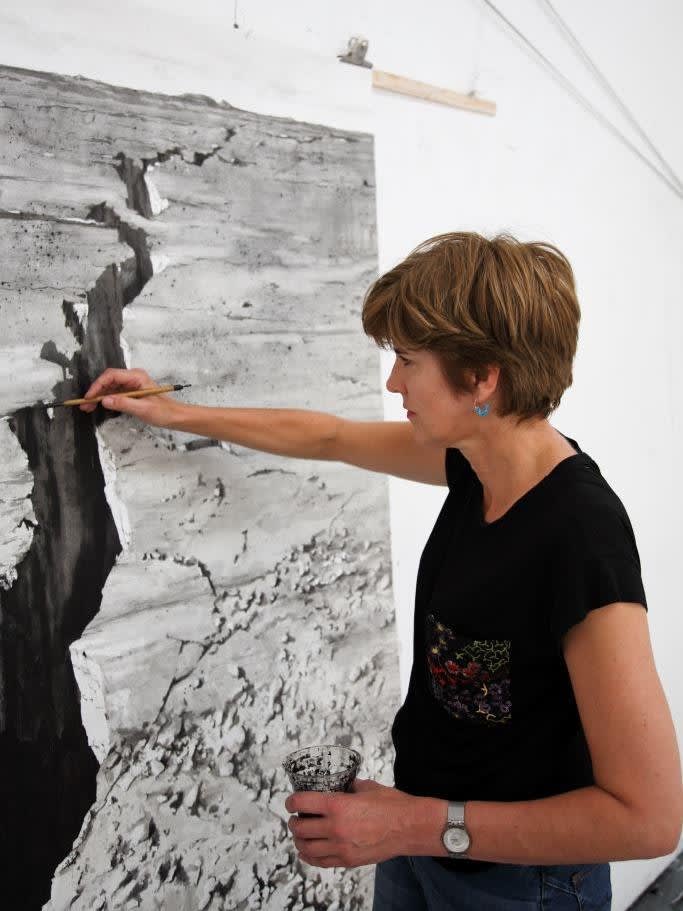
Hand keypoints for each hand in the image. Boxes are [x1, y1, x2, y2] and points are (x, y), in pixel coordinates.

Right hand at [78, 367, 182, 427]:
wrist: (175, 416)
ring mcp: (131, 385)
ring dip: (99, 397)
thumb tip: (105, 400)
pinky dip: (106, 400)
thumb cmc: (163, 412)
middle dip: (95, 392)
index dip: (98, 386)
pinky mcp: (131, 392)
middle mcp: (133, 378)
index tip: (89, 397)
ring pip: (109, 387)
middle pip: (108, 380)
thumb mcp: (143, 409)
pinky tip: (98, 406)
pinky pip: (115, 393)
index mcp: (137, 376)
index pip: (111, 376)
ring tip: (88, 408)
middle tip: (85, 404)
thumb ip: (123, 403)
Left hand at [285, 778, 417, 868]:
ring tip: (300, 834)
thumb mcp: (366, 787)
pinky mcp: (348, 861)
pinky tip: (306, 851)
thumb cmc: (392, 805)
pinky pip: (320, 862)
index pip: (302, 802)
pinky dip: (309, 856)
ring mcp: (341, 847)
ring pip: (306, 847)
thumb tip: (339, 785)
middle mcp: (336, 827)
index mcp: (338, 805)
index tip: (291, 802)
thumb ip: (348, 786)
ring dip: (299, 840)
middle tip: (295, 817)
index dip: (292, 801)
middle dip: (293, 821)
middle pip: (300, 827)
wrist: (411, 827)